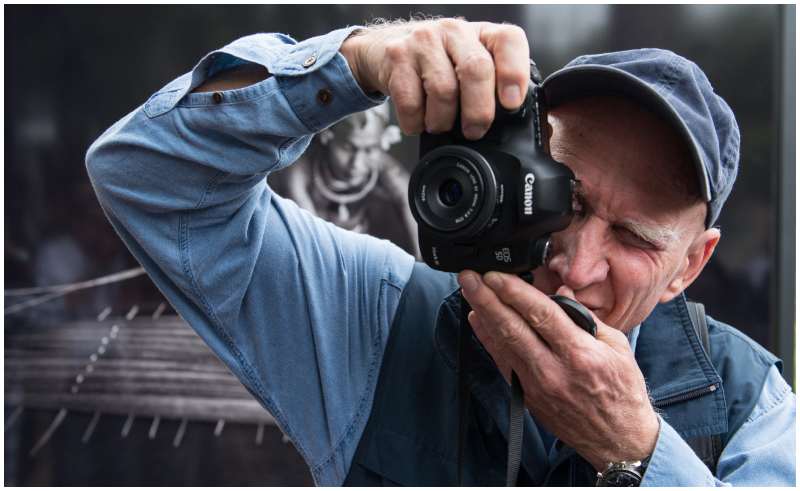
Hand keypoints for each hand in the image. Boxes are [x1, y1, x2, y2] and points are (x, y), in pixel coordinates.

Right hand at [339, 19, 529, 139]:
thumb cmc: (437, 63)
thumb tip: (509, 120)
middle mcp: (453, 31)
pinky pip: (411, 102)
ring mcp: (423, 41)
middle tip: (474, 130)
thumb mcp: (468, 65)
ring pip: (444, 90)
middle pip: (476, 70)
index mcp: (481, 33)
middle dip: (478, 111)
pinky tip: (419, 120)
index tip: (511, 103)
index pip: (508, 41)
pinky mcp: (397, 57)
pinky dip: (416, 122)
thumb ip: (490, 84)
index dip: (514, 73)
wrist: (384, 50)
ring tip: (440, 124)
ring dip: (443, 121)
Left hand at [457, 270, 659, 470]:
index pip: (542, 315)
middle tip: (469, 277)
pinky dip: (488, 339)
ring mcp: (536, 385)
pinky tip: (477, 319)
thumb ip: (586, 317)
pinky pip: (502, 361)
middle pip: (513, 328)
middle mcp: (554, 370)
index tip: (496, 275)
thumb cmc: (622, 391)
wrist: (616, 439)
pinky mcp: (527, 396)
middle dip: (488, 299)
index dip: (515, 293)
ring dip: (483, 315)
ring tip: (469, 291)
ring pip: (502, 344)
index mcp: (581, 354)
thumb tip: (560, 292)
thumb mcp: (617, 347)